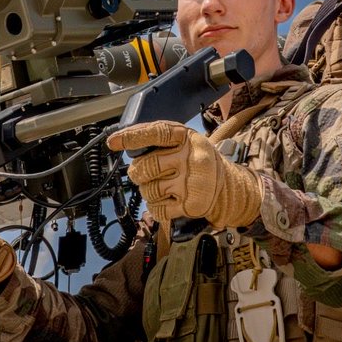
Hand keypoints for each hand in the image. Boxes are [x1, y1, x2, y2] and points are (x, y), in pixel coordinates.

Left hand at [106, 121, 260, 228]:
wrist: (228, 184)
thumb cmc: (196, 160)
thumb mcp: (184, 140)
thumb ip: (158, 139)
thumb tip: (123, 143)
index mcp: (186, 138)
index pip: (156, 132)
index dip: (132, 137)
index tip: (113, 142)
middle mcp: (191, 158)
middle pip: (146, 167)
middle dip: (137, 172)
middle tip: (142, 173)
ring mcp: (192, 183)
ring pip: (148, 190)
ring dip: (147, 190)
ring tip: (161, 185)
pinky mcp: (192, 205)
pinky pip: (157, 209)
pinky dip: (155, 206)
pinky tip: (166, 199)